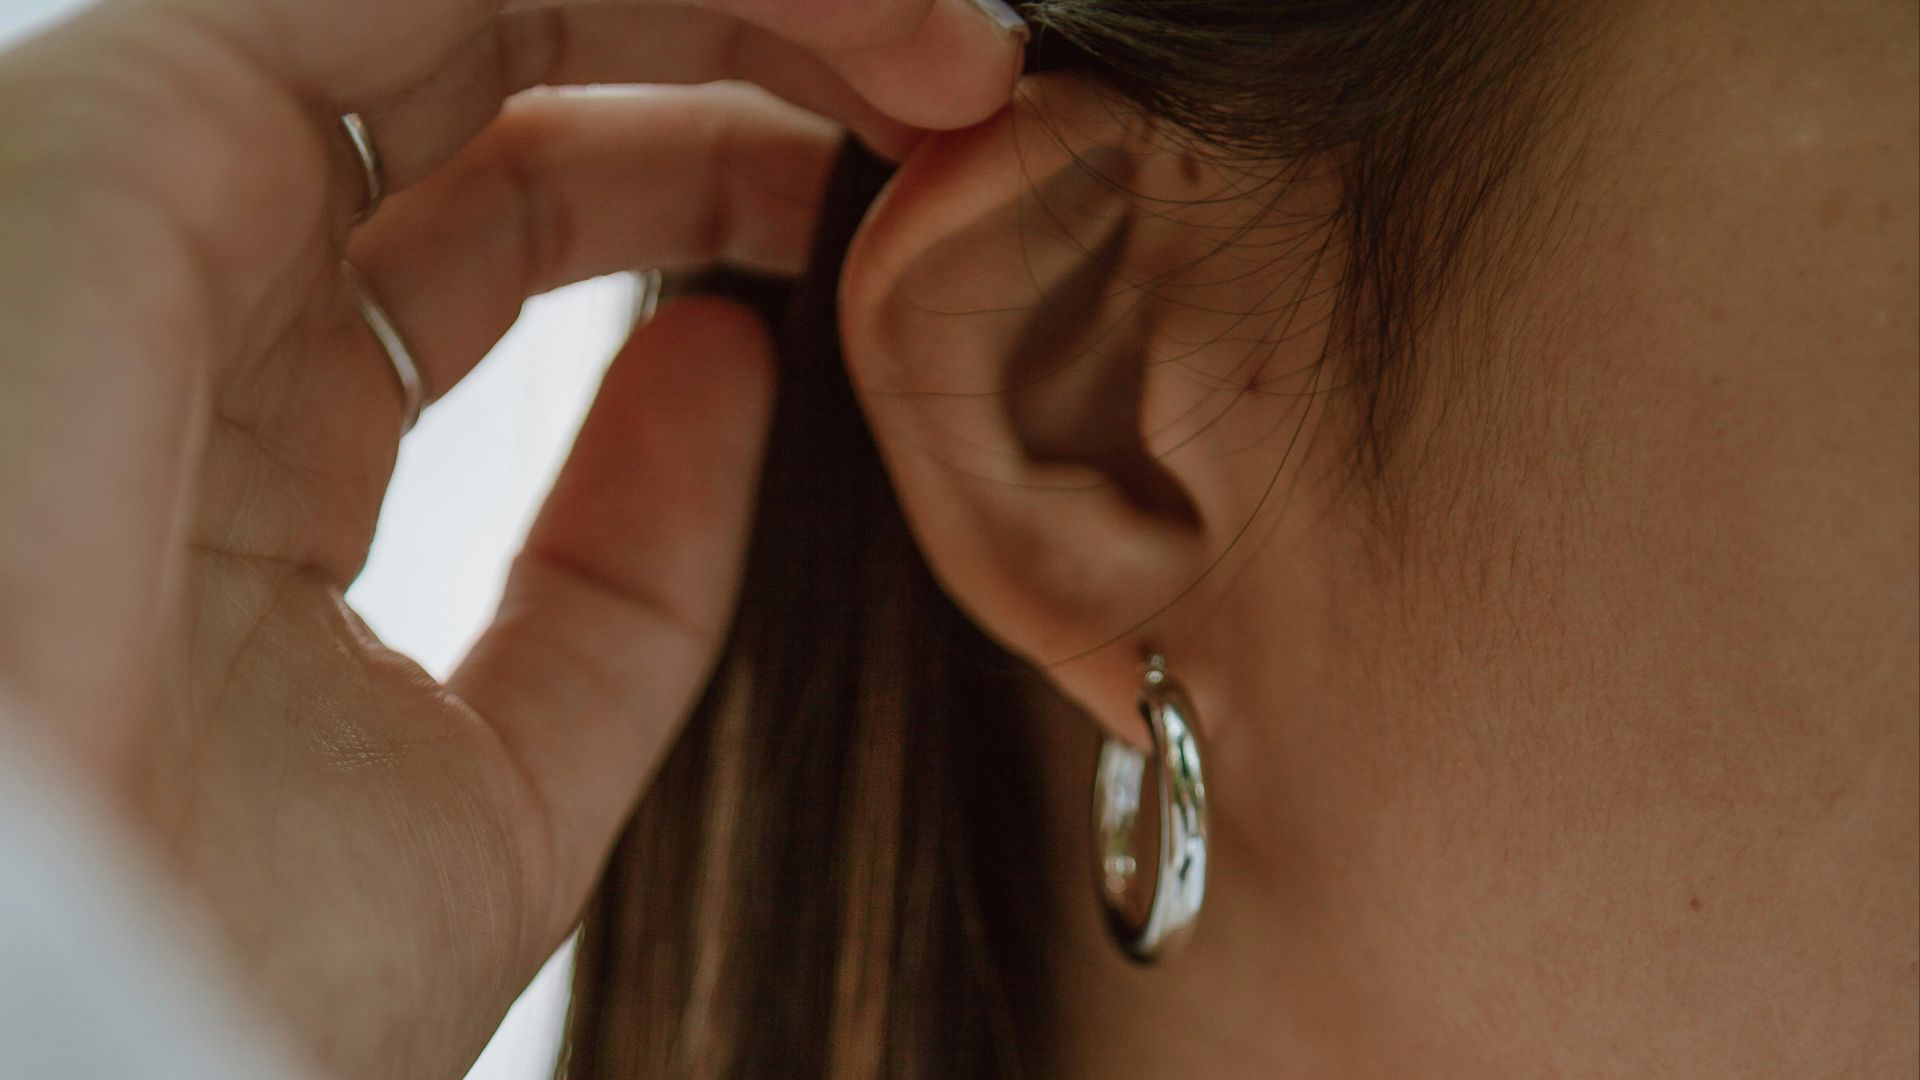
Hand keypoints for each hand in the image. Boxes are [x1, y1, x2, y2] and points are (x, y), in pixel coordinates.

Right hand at [0, 0, 1023, 1074]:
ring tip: (947, 56)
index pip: (502, 215)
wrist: (72, 1065)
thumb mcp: (509, 774)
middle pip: (498, 72)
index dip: (707, 174)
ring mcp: (134, 205)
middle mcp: (192, 293)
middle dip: (746, 50)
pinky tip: (840, 27)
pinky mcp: (101, 142)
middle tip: (962, 93)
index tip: (894, 201)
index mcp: (263, 433)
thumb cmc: (234, 971)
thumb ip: (624, 570)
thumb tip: (728, 362)